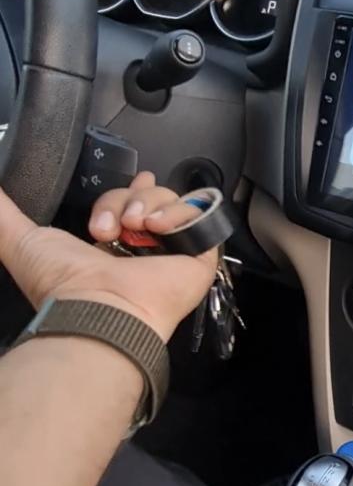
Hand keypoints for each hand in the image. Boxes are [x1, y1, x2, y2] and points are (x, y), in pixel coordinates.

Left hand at [0, 172, 217, 341]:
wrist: (103, 308)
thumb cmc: (66, 285)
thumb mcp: (25, 241)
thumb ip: (4, 214)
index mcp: (115, 245)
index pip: (133, 203)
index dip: (132, 188)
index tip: (136, 176)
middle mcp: (148, 248)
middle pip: (149, 195)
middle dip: (127, 198)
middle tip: (110, 225)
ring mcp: (176, 251)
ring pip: (172, 199)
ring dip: (148, 205)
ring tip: (134, 228)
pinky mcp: (201, 253)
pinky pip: (200, 211)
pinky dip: (178, 213)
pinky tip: (158, 228)